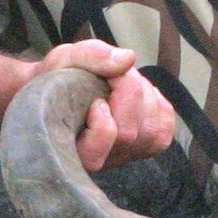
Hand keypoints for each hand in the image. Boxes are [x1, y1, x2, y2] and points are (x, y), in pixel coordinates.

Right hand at [40, 39, 175, 171]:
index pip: (104, 140)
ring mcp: (122, 157)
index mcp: (72, 149)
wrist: (54, 96)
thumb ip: (89, 56)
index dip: (104, 116)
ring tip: (122, 82)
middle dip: (127, 91)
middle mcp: (98, 161)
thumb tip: (127, 59)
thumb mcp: (61, 61)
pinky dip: (158, 105)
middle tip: (110, 76)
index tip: (93, 100)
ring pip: (150, 131)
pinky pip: (164, 130)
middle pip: (130, 133)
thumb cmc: (55, 82)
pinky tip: (140, 95)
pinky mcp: (141, 149)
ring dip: (143, 95)